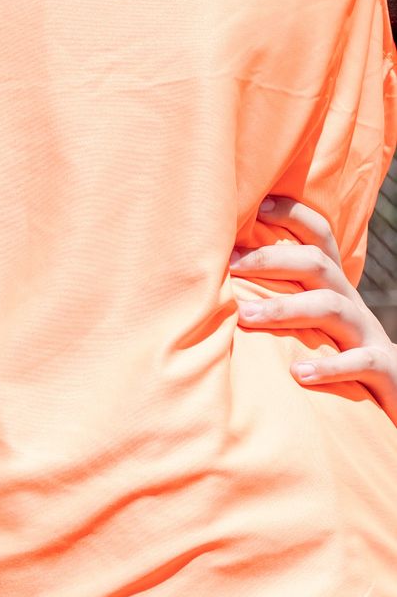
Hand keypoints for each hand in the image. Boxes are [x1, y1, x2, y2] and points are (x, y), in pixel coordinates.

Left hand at [229, 196, 396, 425]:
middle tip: (228, 265)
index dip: (292, 216)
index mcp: (331, 284)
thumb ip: (278, 293)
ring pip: (331, 307)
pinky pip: (360, 362)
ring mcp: (366, 332)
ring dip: (285, 309)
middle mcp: (349, 301)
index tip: (256, 206)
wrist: (393, 390)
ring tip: (245, 317)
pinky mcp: (381, 367)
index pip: (318, 236)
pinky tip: (297, 374)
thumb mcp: (310, 317)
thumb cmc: (335, 350)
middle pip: (316, 264)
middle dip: (271, 259)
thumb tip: (216, 276)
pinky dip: (329, 367)